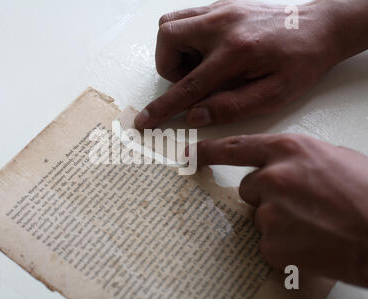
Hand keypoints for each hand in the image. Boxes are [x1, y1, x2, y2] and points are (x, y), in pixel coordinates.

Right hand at [135, 0, 366, 128]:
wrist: (319, 27)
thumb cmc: (300, 63)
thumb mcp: (273, 95)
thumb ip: (231, 107)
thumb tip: (194, 116)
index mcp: (236, 53)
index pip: (188, 86)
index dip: (163, 108)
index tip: (144, 121)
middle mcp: (222, 25)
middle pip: (168, 40)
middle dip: (169, 67)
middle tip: (193, 78)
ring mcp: (220, 10)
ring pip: (170, 24)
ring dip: (174, 50)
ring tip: (200, 64)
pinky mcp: (220, 4)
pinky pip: (185, 16)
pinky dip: (184, 37)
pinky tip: (206, 50)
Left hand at [195, 133, 367, 286]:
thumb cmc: (367, 193)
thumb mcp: (331, 157)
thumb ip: (296, 158)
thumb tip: (280, 167)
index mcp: (288, 150)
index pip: (235, 147)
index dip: (208, 151)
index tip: (189, 155)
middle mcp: (273, 178)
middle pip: (248, 187)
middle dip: (266, 195)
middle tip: (301, 204)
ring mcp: (269, 212)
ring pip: (259, 216)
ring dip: (279, 221)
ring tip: (313, 224)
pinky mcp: (271, 244)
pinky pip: (267, 243)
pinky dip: (285, 245)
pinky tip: (310, 242)